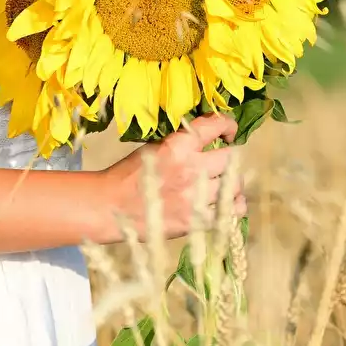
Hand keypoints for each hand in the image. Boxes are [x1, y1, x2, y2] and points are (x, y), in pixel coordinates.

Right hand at [103, 113, 246, 239]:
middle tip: (222, 165)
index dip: (228, 125)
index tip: (229, 132)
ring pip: (234, 185)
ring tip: (224, 186)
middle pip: (231, 157)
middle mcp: (192, 167)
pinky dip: (233, 207)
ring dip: (231, 184)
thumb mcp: (154, 149)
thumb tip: (206, 140)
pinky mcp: (196, 220)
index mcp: (179, 145)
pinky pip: (231, 212)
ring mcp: (196, 195)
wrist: (111, 206)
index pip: (215, 125)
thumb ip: (181, 144)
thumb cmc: (128, 176)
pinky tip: (226, 205)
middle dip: (228, 159)